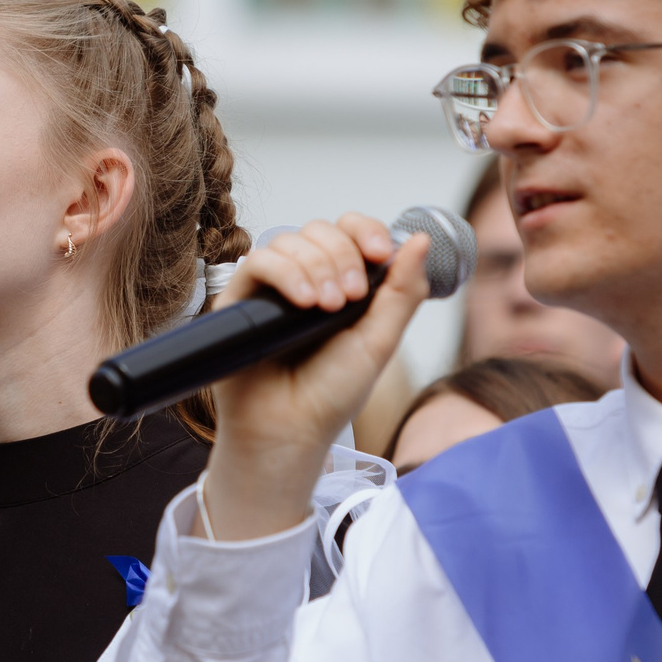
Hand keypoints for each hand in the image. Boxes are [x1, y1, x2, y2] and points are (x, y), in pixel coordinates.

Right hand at [197, 215, 430, 539]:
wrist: (288, 431)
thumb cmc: (331, 396)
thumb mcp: (380, 342)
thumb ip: (402, 291)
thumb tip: (421, 238)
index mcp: (342, 285)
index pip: (351, 233)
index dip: (367, 231)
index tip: (381, 253)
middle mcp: (306, 280)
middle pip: (322, 231)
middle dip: (342, 256)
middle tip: (349, 298)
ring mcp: (272, 289)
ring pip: (290, 241)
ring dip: (316, 266)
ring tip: (326, 308)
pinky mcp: (240, 300)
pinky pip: (258, 261)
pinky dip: (286, 273)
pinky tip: (303, 303)